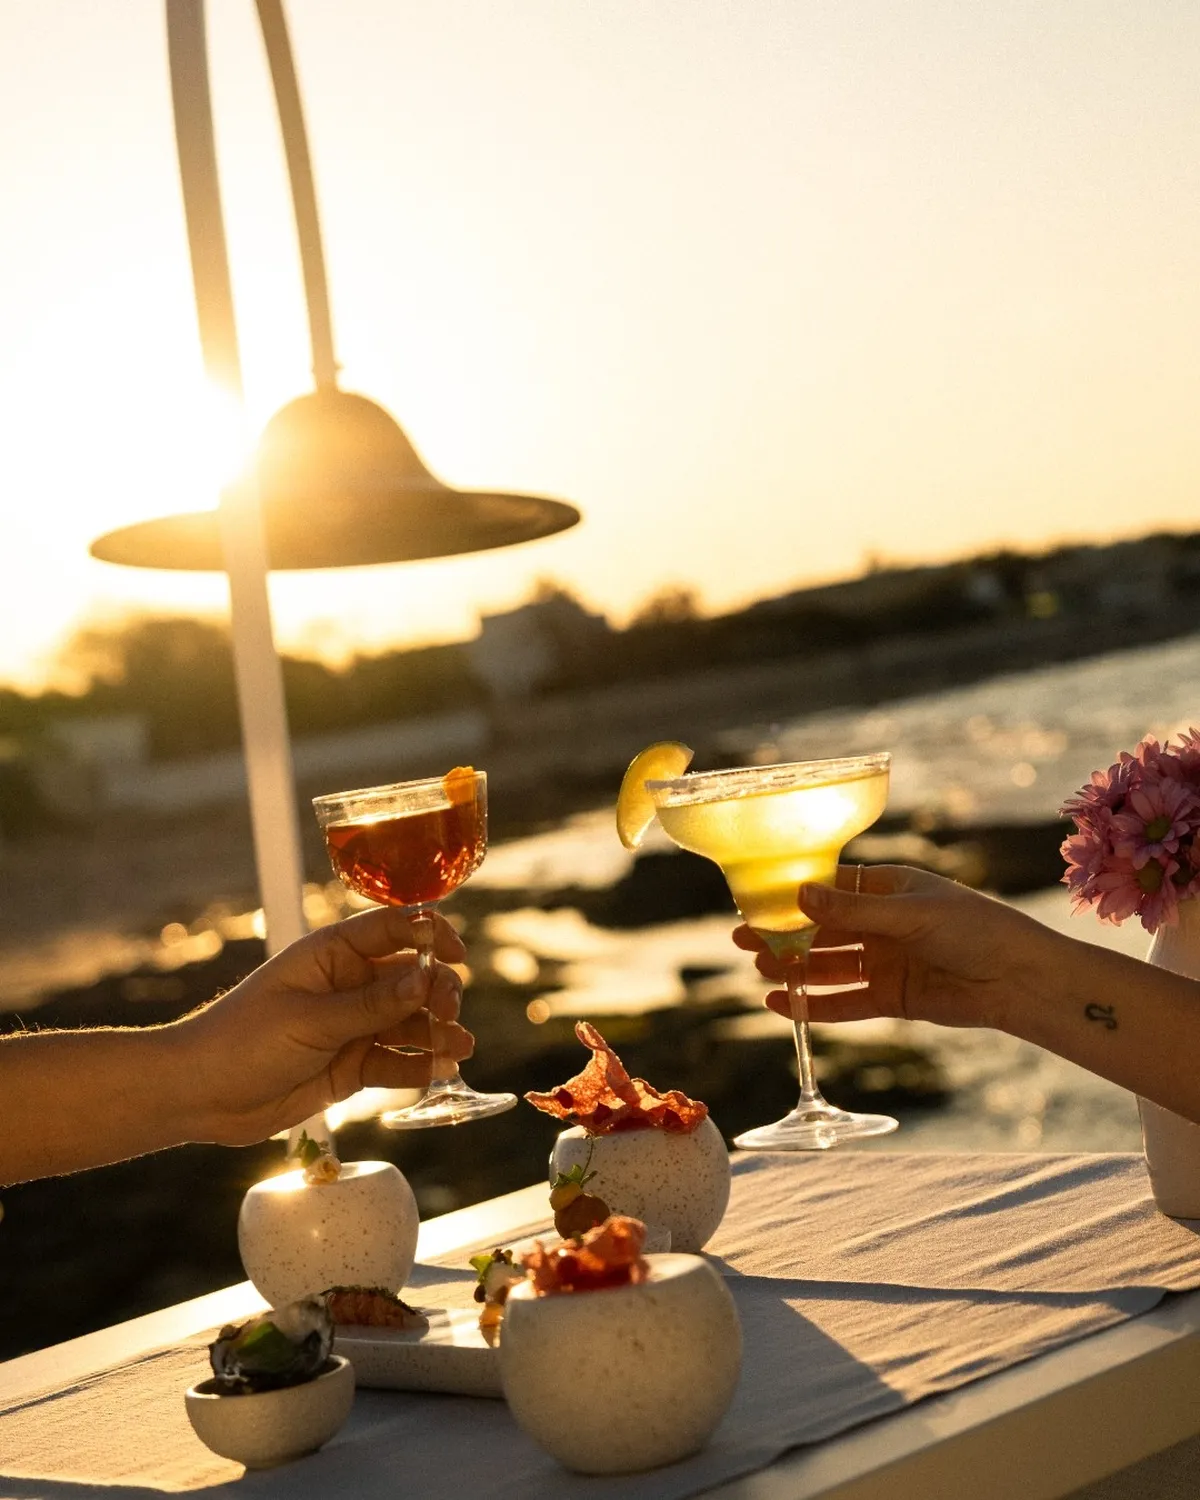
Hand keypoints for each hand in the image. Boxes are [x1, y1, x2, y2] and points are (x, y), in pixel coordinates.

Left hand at [176, 907, 472, 1145]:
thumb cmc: (242, 1041)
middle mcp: (347, 984)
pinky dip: (419, 1065)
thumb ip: (372, 1004)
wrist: (199, 1095)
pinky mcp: (352, 1065)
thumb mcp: (310, 1020)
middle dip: (437, 992)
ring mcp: (351, 1026)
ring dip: (437, 1032)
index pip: (392, 929)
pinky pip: (396, 1060)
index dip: (430, 934)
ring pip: (409, 1022)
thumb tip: (427, 977)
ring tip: (458, 1047)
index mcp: (331, 953)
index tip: (458, 952)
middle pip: (411, 978)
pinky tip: (439, 1070)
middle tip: (448, 1014)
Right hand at [733, 865, 1059, 1032]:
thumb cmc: (974, 928)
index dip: (792, 896)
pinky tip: (782, 1004)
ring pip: (828, 965)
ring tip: (759, 969)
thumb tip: (798, 896)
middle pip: (821, 930)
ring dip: (793, 968)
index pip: (829, 888)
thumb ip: (852, 910)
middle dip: (784, 935)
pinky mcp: (890, 998)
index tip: (755, 901)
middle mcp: (881, 924)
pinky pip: (844, 1001)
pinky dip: (814, 1004)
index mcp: (887, 888)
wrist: (1019, 979)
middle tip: (742, 938)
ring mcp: (884, 962)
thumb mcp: (909, 913)